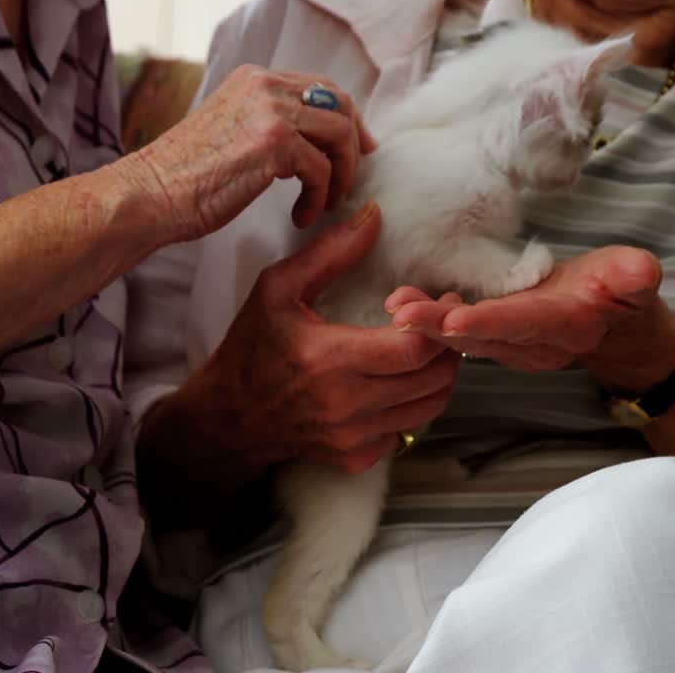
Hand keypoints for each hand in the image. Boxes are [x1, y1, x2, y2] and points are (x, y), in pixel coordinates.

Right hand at [118, 65, 376, 241]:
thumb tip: (312, 139)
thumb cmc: (183, 175)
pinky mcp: (274, 143)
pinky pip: (322, 170)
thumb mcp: (230, 128)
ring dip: (340, 175)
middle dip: (354, 143)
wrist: (149, 194)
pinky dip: (319, 198)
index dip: (346, 118)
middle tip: (351, 178)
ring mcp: (271, 111)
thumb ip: (266, 121)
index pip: (321, 86)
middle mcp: (265, 85)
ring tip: (324, 203)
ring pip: (339, 135)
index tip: (356, 148)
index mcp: (254, 78)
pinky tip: (300, 216)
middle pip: (339, 104)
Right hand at [145, 204, 458, 477]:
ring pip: (429, 407)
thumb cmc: (251, 348)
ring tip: (425, 348)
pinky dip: (412, 405)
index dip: (436, 322)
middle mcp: (347, 404)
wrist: (227, 417)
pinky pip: (406, 430)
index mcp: (331, 359)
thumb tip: (372, 217)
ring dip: (438, 375)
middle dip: (447, 345)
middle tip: (439, 321)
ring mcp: (353, 436)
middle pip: (434, 378)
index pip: (415, 348)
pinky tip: (397, 382)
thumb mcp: (277, 289)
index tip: (433, 300)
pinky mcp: (354, 456)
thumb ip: (329, 253)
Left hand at [385, 246, 674, 392]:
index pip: (523, 324)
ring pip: (463, 338)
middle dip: (440, 327)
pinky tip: (404, 303)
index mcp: (564, 326)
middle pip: (481, 337)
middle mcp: (531, 344)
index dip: (490, 322)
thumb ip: (634, 277)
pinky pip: (458, 333)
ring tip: (396, 305)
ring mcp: (510, 345)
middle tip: (402, 314)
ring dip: (427, 324)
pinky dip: (430, 320)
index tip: (455, 320)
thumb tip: (641, 271)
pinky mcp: (494, 338)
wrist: (613, 322)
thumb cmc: (621, 291)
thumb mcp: (636, 280)